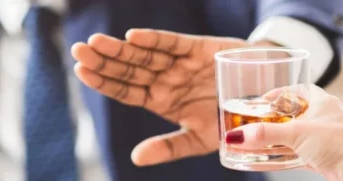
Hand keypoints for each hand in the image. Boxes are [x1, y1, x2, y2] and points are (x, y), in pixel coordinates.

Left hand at [70, 29, 270, 165]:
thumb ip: (168, 147)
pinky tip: (132, 38)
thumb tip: (135, 158)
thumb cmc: (230, 119)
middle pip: (128, 69)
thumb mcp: (200, 140)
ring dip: (120, 48)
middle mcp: (164, 79)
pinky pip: (172, 43)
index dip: (104, 81)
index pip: (125, 90)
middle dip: (103, 60)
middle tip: (78, 51)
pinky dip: (154, 39)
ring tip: (95, 43)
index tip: (80, 72)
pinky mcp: (197, 48)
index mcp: (159, 100)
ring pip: (144, 54)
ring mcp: (179, 63)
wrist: (265, 100)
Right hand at [224, 85, 342, 179]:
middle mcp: (322, 117)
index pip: (294, 89)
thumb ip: (265, 134)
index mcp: (320, 101)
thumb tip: (236, 136)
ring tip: (256, 141)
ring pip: (293, 134)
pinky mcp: (323, 155)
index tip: (259, 101)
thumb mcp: (297, 134)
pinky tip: (270, 159)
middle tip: (253, 122)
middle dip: (271, 119)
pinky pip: (297, 152)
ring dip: (276, 138)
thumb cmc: (340, 144)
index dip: (276, 93)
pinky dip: (283, 155)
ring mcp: (323, 137)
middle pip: (290, 113)